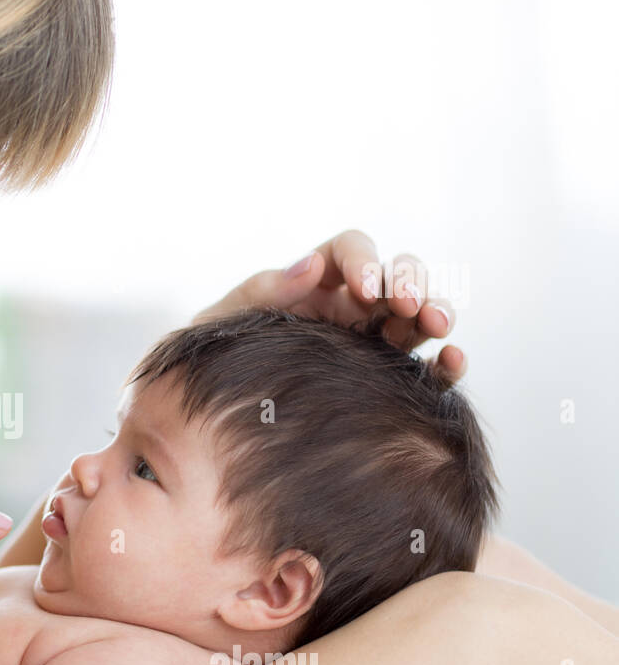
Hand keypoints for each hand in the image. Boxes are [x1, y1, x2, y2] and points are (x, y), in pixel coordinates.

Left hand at [193, 230, 465, 381]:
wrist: (213, 415)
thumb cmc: (214, 360)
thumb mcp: (225, 322)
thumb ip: (262, 291)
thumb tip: (310, 265)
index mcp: (313, 281)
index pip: (351, 249)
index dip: (365, 259)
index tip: (363, 288)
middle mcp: (350, 305)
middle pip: (397, 274)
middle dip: (410, 281)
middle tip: (408, 306)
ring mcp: (373, 341)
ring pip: (420, 313)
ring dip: (437, 312)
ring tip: (439, 329)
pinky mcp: (387, 379)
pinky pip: (427, 367)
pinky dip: (446, 363)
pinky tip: (450, 363)